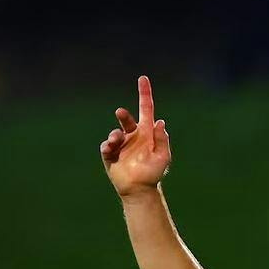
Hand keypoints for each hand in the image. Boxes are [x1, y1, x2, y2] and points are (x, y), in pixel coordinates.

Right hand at [100, 75, 171, 196]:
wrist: (139, 190)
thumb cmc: (153, 173)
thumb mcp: (163, 157)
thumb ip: (162, 140)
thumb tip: (160, 122)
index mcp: (147, 133)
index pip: (146, 109)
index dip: (145, 94)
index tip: (143, 78)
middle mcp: (133, 135)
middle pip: (126, 119)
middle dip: (123, 116)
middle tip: (120, 112)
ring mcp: (121, 144)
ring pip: (115, 133)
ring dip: (115, 135)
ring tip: (115, 141)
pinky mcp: (110, 153)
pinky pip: (106, 146)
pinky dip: (108, 146)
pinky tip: (111, 149)